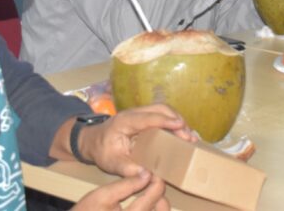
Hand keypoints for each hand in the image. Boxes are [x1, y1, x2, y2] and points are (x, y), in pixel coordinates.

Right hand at [72, 170, 167, 210]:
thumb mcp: (102, 195)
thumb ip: (126, 184)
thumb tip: (146, 174)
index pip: (155, 196)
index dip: (157, 181)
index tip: (152, 173)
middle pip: (163, 209)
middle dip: (160, 195)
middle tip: (151, 184)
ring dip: (157, 205)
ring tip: (147, 194)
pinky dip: (150, 210)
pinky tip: (143, 205)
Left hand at [78, 105, 197, 178]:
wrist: (93, 140)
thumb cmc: (102, 150)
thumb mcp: (111, 162)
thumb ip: (127, 168)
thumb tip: (147, 175)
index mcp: (125, 121)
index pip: (148, 118)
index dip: (165, 121)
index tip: (181, 126)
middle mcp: (134, 112)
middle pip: (160, 109)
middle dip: (177, 120)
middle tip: (189, 137)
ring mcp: (140, 113)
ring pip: (163, 110)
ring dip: (177, 121)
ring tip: (190, 137)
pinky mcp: (145, 117)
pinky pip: (162, 115)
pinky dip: (173, 123)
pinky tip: (182, 134)